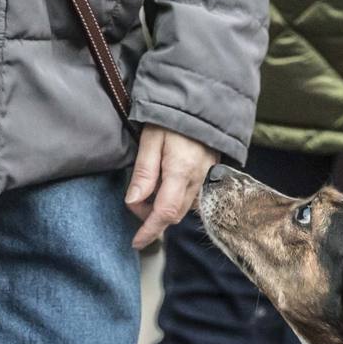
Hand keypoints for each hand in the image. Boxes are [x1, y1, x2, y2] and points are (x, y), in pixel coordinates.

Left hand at [127, 127, 217, 248]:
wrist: (203, 101)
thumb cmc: (173, 116)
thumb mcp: (151, 139)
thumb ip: (144, 172)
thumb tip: (134, 201)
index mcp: (180, 171)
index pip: (164, 212)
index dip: (149, 230)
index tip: (137, 242)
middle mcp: (196, 180)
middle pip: (173, 214)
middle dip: (152, 218)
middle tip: (135, 203)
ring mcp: (205, 178)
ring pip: (182, 207)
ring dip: (163, 209)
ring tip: (148, 192)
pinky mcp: (208, 174)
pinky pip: (191, 197)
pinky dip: (175, 199)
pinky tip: (164, 186)